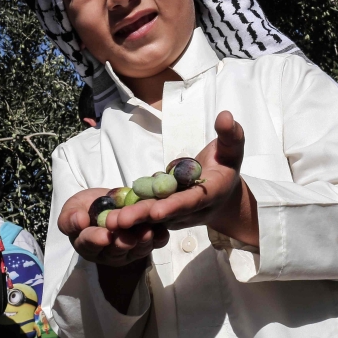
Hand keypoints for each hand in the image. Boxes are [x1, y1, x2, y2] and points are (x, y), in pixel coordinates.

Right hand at [57, 187, 169, 266]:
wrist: (107, 203)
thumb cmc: (86, 208)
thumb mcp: (72, 208)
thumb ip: (70, 218)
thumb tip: (79, 221)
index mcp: (86, 244)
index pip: (89, 244)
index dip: (96, 240)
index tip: (104, 235)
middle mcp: (107, 252)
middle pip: (115, 250)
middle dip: (122, 243)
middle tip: (127, 237)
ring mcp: (128, 251)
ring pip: (136, 250)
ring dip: (142, 242)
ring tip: (146, 232)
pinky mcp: (145, 245)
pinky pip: (153, 244)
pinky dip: (158, 238)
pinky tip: (161, 231)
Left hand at [107, 111, 258, 246]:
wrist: (222, 195)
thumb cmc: (226, 166)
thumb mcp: (232, 149)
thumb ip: (230, 135)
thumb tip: (225, 115)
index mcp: (208, 196)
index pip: (190, 201)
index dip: (173, 206)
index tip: (156, 211)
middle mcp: (189, 210)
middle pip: (164, 213)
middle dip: (142, 216)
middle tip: (119, 221)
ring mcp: (174, 214)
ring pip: (150, 217)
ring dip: (129, 219)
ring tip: (107, 221)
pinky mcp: (161, 213)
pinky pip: (144, 214)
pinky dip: (126, 215)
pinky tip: (105, 216)